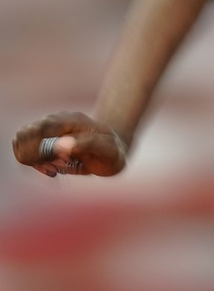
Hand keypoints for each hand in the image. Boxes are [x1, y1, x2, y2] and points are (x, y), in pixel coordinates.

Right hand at [11, 112, 127, 177]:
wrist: (113, 149)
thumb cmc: (112, 149)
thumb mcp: (106, 149)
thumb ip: (86, 145)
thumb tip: (61, 146)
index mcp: (71, 121)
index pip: (40, 129)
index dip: (36, 148)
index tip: (49, 164)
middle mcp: (55, 122)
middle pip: (25, 134)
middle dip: (33, 156)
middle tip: (54, 170)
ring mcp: (48, 130)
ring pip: (22, 141)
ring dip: (32, 159)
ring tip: (53, 170)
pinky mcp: (45, 140)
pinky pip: (26, 149)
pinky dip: (33, 162)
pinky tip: (51, 169)